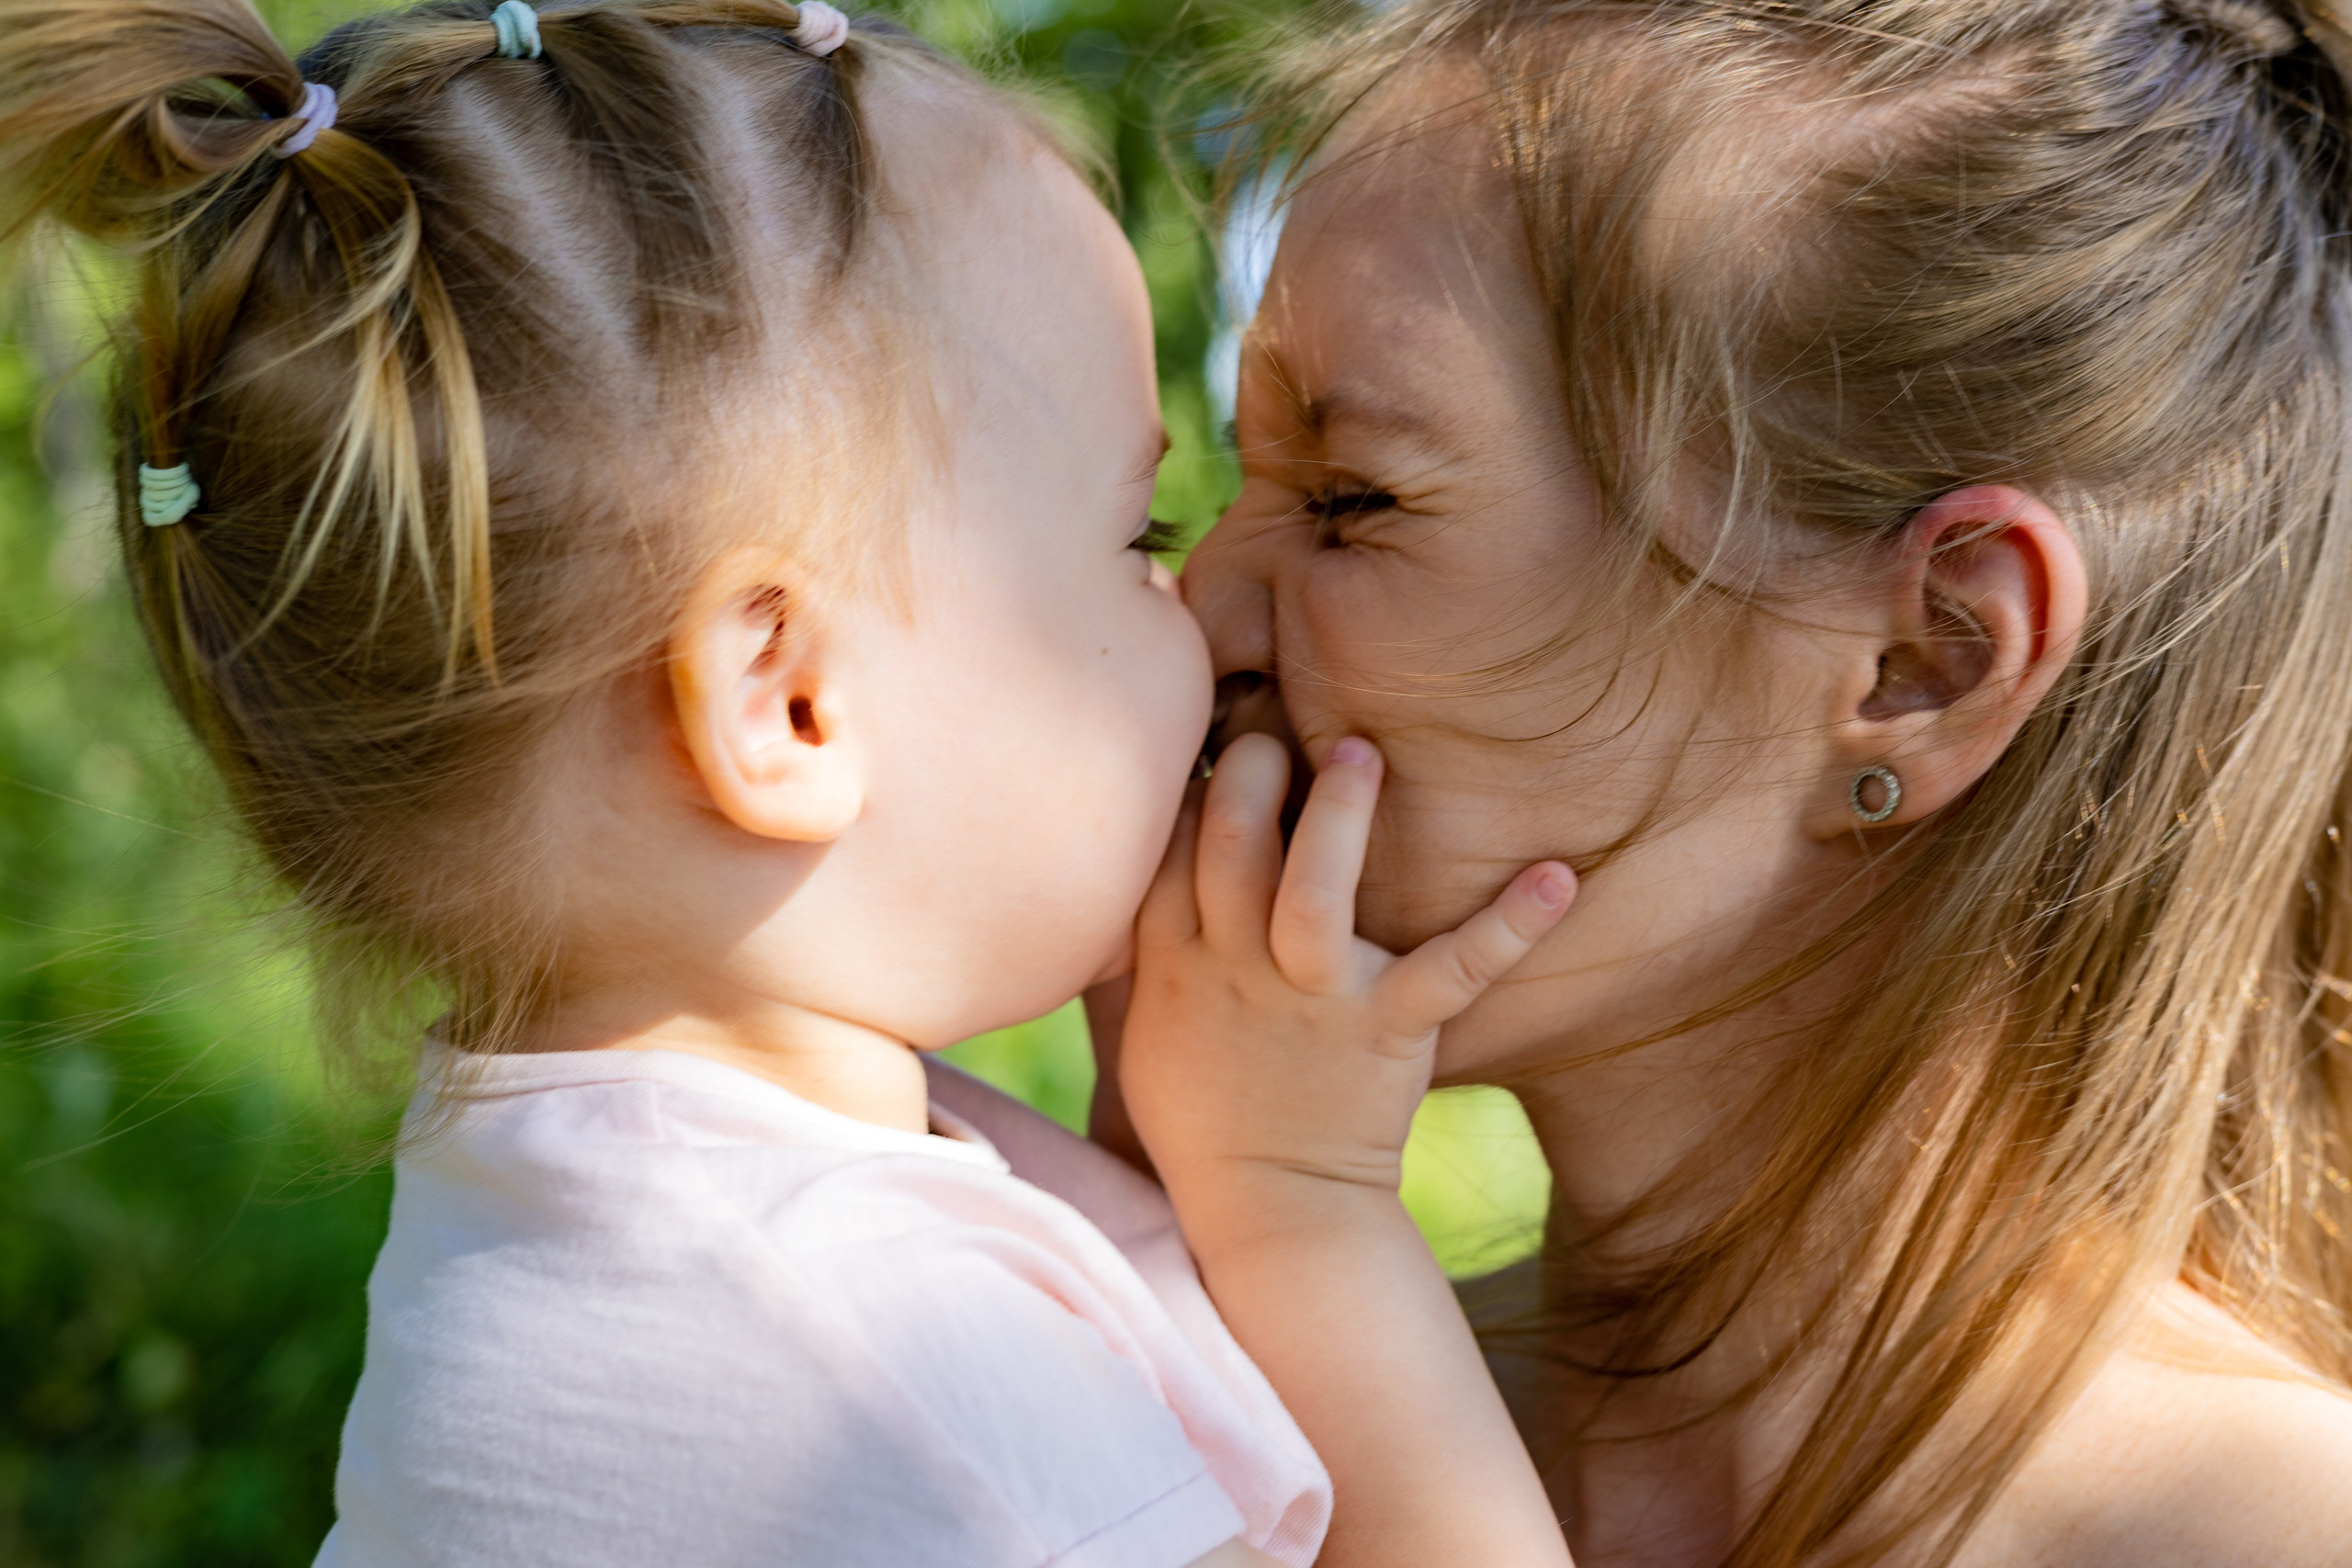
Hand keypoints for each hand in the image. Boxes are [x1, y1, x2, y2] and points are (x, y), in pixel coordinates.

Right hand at [1120, 732, 1573, 1223]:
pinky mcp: (1391, 1029)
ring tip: (1359, 753)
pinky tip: (1560, 877)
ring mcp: (1315, 999)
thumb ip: (1139, 946)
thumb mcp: (1141, 1028)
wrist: (1271, 1210)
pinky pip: (1454, 970)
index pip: (1164, 850)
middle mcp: (1239, 969)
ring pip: (1313, 892)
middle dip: (1247, 773)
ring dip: (1337, 818)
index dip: (1181, 789)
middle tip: (1272, 730)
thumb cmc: (1204, 1114)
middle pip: (1227, 847)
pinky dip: (1511, 927)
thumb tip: (1135, 864)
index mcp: (1176, 965)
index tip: (1204, 750)